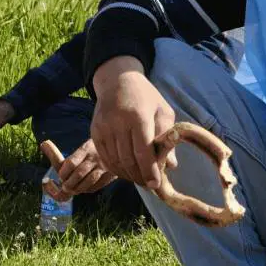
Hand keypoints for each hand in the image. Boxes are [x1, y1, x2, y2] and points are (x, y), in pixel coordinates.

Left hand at [56, 140, 115, 196]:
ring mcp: (104, 167)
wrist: (118, 146)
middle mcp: (95, 157)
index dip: (64, 172)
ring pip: (89, 180)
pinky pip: (98, 185)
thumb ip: (62, 152)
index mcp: (86, 148)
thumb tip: (43, 144)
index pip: (72, 162)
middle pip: (79, 173)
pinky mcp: (111, 174)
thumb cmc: (94, 149)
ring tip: (72, 189)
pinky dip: (89, 188)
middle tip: (64, 186)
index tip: (60, 175)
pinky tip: (84, 189)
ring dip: (78, 187)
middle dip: (70, 182)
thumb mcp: (82, 147)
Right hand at [90, 56, 175, 188]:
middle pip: (128, 160)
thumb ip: (167, 138)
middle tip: (148, 185)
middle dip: (139, 177)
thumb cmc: (145, 97)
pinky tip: (125, 171)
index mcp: (138, 117)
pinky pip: (105, 157)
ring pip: (115, 162)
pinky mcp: (94, 132)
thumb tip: (171, 165)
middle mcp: (118, 122)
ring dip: (128, 175)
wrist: (117, 80)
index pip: (143, 152)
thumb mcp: (163, 111)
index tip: (155, 185)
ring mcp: (104, 127)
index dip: (149, 172)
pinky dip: (115, 168)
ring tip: (138, 179)